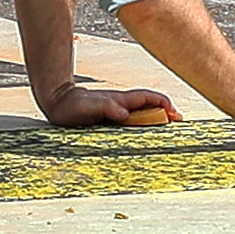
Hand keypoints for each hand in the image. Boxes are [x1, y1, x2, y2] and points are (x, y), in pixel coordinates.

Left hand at [36, 81, 181, 128]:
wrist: (55, 101)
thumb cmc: (70, 105)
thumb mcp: (87, 107)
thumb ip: (106, 108)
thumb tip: (124, 114)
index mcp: (120, 100)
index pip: (149, 98)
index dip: (164, 104)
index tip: (175, 115)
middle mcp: (121, 104)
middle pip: (150, 105)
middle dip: (166, 112)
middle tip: (179, 124)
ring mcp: (116, 111)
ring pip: (141, 113)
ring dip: (155, 119)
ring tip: (167, 130)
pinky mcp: (109, 119)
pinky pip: (131, 121)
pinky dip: (142, 126)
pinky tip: (143, 135)